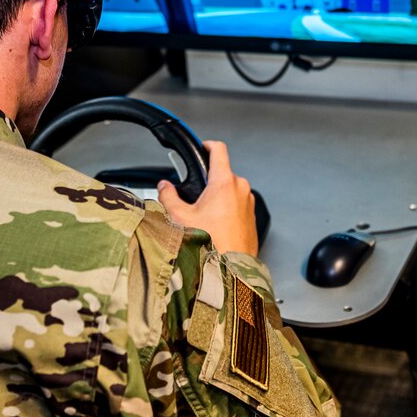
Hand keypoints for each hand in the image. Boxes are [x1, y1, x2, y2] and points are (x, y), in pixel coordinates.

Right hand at [158, 140, 258, 256]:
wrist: (231, 270)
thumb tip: (164, 187)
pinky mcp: (252, 217)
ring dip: (218, 198)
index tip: (202, 148)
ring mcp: (248, 203)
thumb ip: (168, 196)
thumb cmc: (211, 244)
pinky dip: (227, 210)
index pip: (218, 150)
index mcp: (224, 183)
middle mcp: (240, 189)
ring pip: (230, 191)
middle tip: (194, 196)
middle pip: (222, 173)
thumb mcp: (180, 217)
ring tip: (204, 216)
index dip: (207, 145)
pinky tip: (215, 226)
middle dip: (208, 182)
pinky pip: (238, 206)